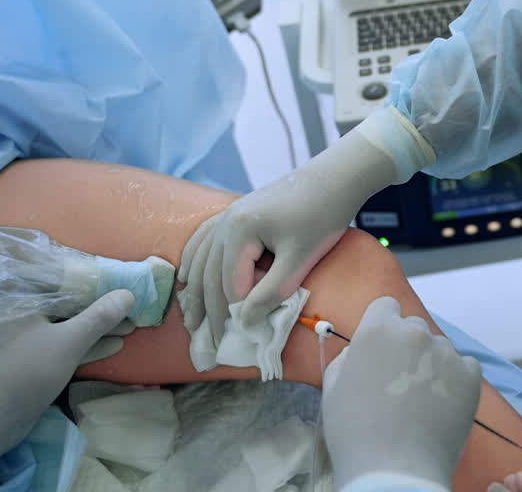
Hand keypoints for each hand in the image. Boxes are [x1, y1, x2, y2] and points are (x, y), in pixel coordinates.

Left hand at [0, 289, 135, 460]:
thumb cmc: (25, 371)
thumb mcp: (68, 341)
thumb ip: (99, 316)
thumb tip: (129, 293)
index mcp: (22, 297)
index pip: (65, 278)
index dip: (98, 280)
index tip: (125, 281)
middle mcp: (21, 312)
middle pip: (69, 303)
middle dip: (101, 307)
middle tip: (133, 307)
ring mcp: (24, 339)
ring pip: (67, 326)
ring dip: (97, 328)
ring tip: (131, 327)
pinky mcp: (29, 362)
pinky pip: (62, 346)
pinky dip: (85, 345)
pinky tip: (114, 346)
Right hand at [177, 108, 433, 344]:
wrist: (333, 178)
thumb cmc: (322, 216)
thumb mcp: (300, 259)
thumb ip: (272, 292)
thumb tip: (245, 322)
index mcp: (239, 231)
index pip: (230, 285)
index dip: (234, 314)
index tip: (241, 337)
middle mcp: (224, 222)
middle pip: (209, 275)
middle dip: (208, 311)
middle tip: (207, 342)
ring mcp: (226, 215)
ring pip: (200, 259)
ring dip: (195, 291)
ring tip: (191, 320)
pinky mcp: (234, 212)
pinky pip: (203, 241)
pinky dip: (194, 263)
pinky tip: (188, 279)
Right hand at [322, 296, 481, 489]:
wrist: (395, 469)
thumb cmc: (354, 432)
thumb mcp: (333, 389)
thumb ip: (349, 357)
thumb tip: (363, 351)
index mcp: (377, 330)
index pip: (386, 307)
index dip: (383, 327)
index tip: (382, 351)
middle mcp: (414, 332)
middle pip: (413, 327)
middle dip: (408, 346)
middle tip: (400, 381)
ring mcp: (446, 352)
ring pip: (439, 348)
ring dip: (432, 364)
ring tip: (422, 400)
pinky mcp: (470, 375)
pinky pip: (464, 367)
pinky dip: (455, 381)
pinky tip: (442, 405)